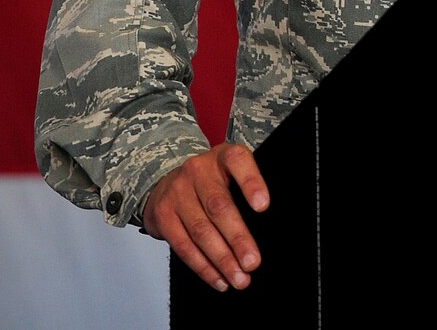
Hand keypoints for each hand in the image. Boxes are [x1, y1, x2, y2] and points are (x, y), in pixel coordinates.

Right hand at [141, 143, 269, 291]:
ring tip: (239, 279)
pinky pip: (183, 246)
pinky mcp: (163, 216)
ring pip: (201, 230)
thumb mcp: (232, 171)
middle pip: (219, 207)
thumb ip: (248, 189)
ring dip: (222, 259)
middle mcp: (198, 170)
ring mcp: (177, 193)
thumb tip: (274, 224)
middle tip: (253, 262)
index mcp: (222, 156)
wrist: (167, 181)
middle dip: (238, 238)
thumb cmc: (213, 180)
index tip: (264, 207)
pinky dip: (203, 267)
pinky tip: (219, 279)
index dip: (251, 183)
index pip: (238, 162)